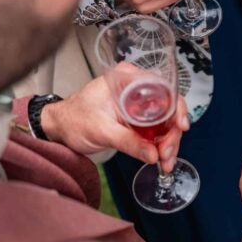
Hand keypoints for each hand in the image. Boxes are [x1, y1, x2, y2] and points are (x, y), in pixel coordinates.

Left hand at [41, 74, 190, 170]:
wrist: (59, 128)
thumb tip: (153, 154)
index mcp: (128, 79)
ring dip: (169, 142)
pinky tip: (161, 158)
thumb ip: (128, 142)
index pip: (163, 89)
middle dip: (172, 133)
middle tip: (167, 154)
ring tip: (165, 161)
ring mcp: (139, 104)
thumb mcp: (101, 131)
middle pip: (169, 108)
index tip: (181, 126)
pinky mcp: (139, 118)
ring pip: (166, 121)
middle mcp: (137, 88)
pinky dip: (161, 145)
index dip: (177, 108)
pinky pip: (157, 129)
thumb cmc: (73, 120)